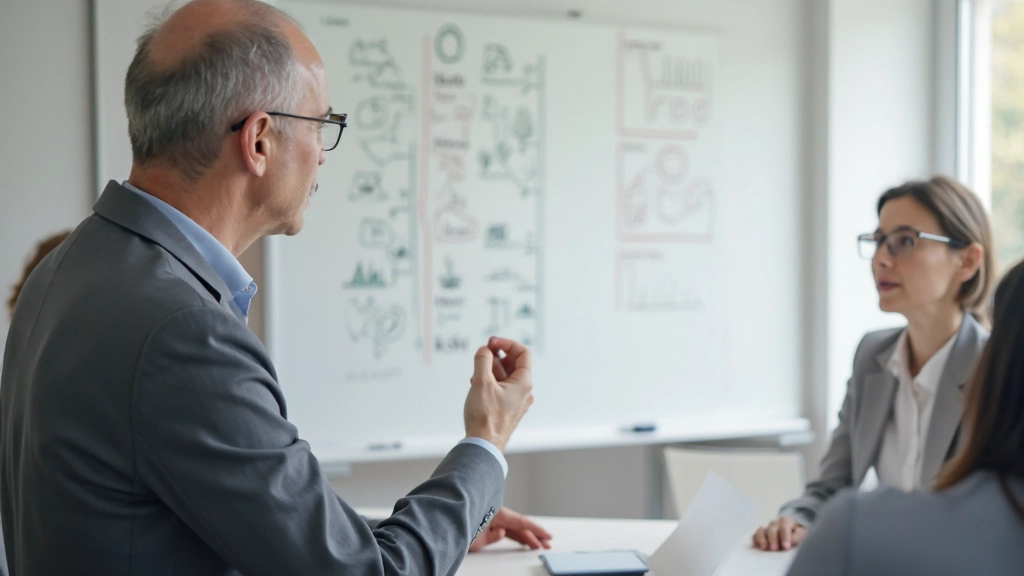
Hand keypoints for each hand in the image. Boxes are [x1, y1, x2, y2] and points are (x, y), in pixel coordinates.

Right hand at [463, 337, 533, 451]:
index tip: (491, 343)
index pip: (522, 353)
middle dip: (496, 356)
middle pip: (513, 364)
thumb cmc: (485, 417)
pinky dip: (490, 382)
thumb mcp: (482, 381)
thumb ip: (483, 360)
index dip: (506, 343)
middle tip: (481, 354)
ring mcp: (516, 401)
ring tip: (476, 373)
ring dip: (491, 370)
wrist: (484, 445)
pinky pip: (501, 389)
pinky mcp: (507, 409)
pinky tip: (476, 385)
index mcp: (524, 383)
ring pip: (505, 377)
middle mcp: (523, 392)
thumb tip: (484, 350)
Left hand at [468, 507, 552, 551]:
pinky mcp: (491, 525)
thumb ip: (492, 536)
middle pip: (521, 527)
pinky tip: (524, 542)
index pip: (522, 522)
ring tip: (538, 546)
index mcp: (498, 514)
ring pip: (515, 529)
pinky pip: (508, 530)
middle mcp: (498, 515)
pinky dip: (517, 536)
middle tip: (547, 546)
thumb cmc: (460, 526)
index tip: (548, 536)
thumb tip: (503, 532)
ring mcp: (495, 520)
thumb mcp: (476, 536)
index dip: (537, 529)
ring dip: (527, 538)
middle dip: (535, 536)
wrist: (447, 522)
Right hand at [752, 517, 806, 550]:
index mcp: (786, 521)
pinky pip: (755, 535)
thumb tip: (792, 541)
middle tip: (774, 548)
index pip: (784, 527)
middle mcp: (775, 523)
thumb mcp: (802, 533)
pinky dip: (756, 540)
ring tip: (764, 547)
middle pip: (771, 529)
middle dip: (772, 539)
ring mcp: (767, 528)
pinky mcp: (761, 534)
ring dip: (762, 539)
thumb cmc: (797, 533)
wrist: (792, 529)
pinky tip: (757, 546)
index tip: (786, 547)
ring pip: (761, 530)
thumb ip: (798, 536)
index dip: (785, 537)